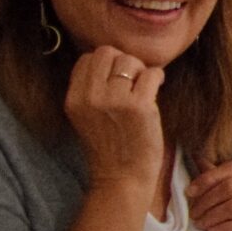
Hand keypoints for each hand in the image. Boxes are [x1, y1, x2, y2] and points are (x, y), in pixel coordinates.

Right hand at [64, 46, 164, 191]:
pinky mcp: (139, 106)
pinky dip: (158, 79)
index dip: (107, 64)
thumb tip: (113, 59)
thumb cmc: (109, 146)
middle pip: (108, 53)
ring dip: (142, 72)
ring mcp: (114, 101)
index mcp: (74, 98)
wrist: (121, 177)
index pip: (88, 58)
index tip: (117, 79)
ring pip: (130, 61)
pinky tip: (155, 92)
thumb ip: (92, 89)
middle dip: (124, 62)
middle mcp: (90, 97)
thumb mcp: (86, 116)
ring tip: (144, 89)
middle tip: (133, 81)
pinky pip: (152, 73)